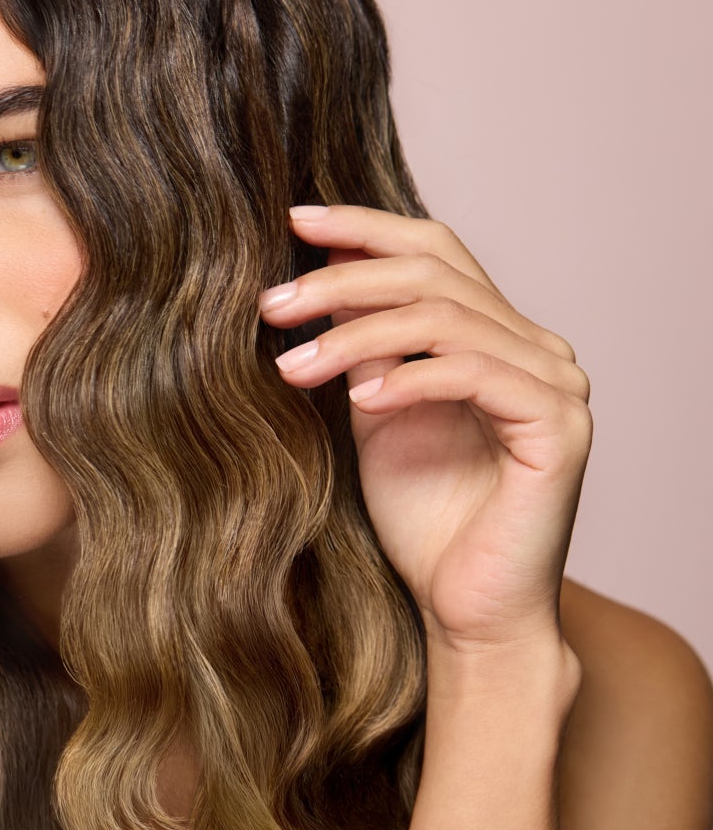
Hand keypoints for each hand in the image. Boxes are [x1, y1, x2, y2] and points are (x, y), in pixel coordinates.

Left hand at [260, 205, 588, 654]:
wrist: (465, 611)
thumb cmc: (421, 516)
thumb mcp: (373, 405)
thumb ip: (362, 339)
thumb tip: (321, 262)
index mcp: (500, 333)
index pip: (435, 249)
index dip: (365, 226)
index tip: (293, 218)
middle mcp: (539, 348)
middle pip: (432, 274)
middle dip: (340, 280)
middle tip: (269, 304)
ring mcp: (558, 385)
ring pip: (443, 318)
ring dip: (353, 334)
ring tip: (292, 366)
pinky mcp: (560, 428)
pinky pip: (472, 372)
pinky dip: (406, 378)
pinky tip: (359, 399)